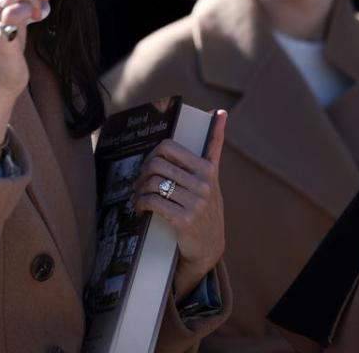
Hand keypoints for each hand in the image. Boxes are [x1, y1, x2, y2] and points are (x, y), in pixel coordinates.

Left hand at [133, 110, 227, 298]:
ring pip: (152, 183)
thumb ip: (214, 145)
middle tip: (140, 181)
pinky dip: (140, 204)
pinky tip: (141, 207)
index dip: (153, 153)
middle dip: (143, 173)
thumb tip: (220, 112)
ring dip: (139, 190)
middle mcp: (204, 184)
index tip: (151, 164)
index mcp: (207, 168)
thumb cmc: (207, 206)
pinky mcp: (184, 220)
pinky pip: (153, 202)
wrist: (210, 246)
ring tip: (139, 195)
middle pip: (157, 164)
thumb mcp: (212, 175)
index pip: (170, 147)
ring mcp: (195, 202)